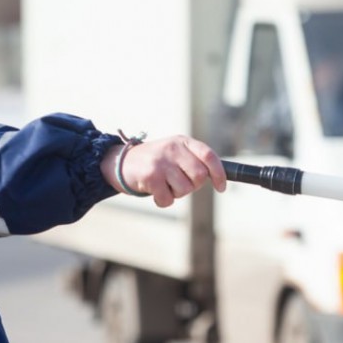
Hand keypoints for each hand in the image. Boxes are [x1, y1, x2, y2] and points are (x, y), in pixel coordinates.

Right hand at [102, 135, 227, 207]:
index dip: (219, 174)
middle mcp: (173, 149)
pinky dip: (163, 201)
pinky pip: (168, 199)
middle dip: (192, 186)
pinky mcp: (151, 176)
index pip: (209, 156)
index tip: (221, 188)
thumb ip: (194, 161)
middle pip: (199, 176)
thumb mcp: (175, 153)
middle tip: (179, 184)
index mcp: (182, 142)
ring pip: (185, 189)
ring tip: (164, 185)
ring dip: (176, 194)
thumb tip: (217, 178)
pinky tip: (155, 192)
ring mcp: (161, 162)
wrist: (121, 162)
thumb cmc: (155, 161)